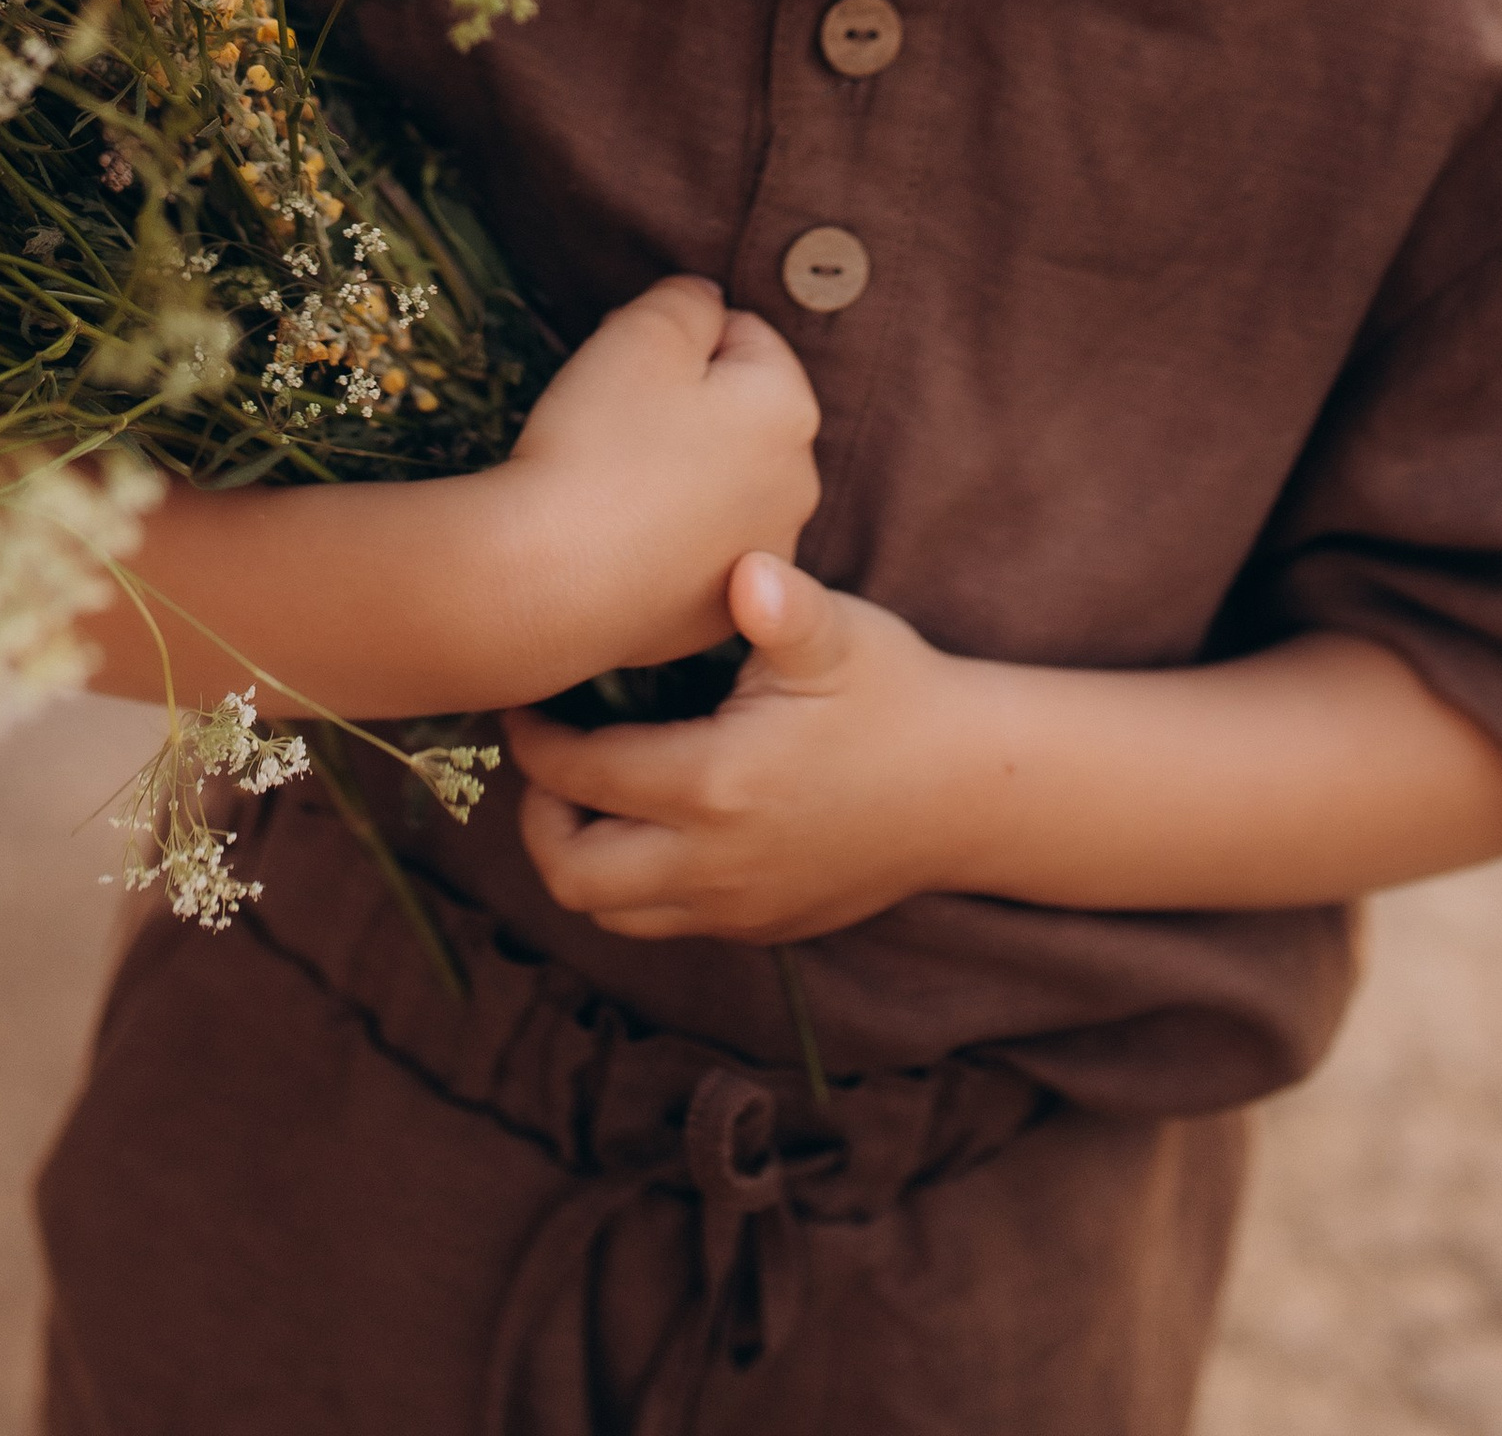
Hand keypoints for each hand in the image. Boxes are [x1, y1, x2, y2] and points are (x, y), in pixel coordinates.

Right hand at [499, 280, 820, 681]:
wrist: (548, 581)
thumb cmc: (597, 442)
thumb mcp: (642, 332)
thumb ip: (688, 300)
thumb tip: (708, 303)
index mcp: (789, 410)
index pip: (745, 335)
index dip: (679, 336)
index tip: (625, 361)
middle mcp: (798, 488)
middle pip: (740, 412)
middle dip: (686, 403)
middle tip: (613, 414)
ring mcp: (761, 558)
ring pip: (722, 481)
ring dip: (680, 468)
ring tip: (611, 477)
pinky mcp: (719, 614)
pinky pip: (697, 547)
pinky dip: (666, 534)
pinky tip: (614, 534)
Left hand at [508, 551, 963, 943]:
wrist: (974, 790)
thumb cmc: (896, 695)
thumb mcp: (840, 637)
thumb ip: (784, 608)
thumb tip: (749, 572)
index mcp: (717, 786)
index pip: (579, 776)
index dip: (534, 738)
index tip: (527, 697)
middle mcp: (714, 865)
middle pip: (572, 873)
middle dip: (540, 815)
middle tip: (549, 756)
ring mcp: (737, 908)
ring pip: (613, 913)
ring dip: (584, 856)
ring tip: (590, 789)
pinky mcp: (761, 928)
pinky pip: (665, 923)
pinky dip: (635, 882)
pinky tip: (651, 817)